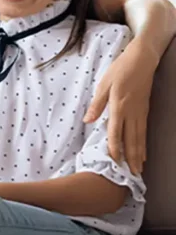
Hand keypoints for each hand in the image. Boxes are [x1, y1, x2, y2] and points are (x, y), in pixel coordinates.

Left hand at [83, 37, 156, 173]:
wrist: (142, 60)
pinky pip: (144, 131)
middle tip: (131, 174)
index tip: (114, 162)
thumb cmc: (120, 70)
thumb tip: (88, 121)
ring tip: (138, 169)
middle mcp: (131, 112)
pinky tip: (143, 152)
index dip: (114, 148)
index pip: (116, 132)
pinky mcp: (145, 110)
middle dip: (131, 158)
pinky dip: (143, 144)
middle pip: (131, 139)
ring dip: (139, 154)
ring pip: (140, 137)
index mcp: (118, 106)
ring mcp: (140, 112)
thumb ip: (97, 105)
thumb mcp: (103, 85)